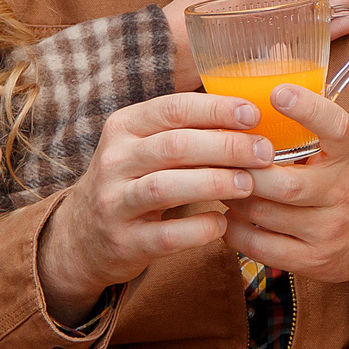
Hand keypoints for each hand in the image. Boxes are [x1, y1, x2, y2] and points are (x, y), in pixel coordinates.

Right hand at [36, 93, 281, 325]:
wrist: (83, 235)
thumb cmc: (134, 181)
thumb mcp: (146, 145)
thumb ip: (186, 128)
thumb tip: (251, 111)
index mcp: (125, 127)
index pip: (173, 108)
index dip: (216, 109)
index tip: (254, 114)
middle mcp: (114, 160)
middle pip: (174, 145)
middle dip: (225, 146)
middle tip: (264, 153)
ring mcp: (114, 202)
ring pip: (165, 186)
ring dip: (213, 183)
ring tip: (248, 184)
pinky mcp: (122, 241)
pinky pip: (164, 235)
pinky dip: (198, 229)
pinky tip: (222, 223)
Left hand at [221, 84, 348, 310]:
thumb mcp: (347, 143)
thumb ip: (311, 106)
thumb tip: (277, 50)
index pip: (336, 127)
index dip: (308, 108)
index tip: (279, 91)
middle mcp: (344, 192)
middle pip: (285, 182)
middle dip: (245, 169)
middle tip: (219, 154)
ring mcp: (329, 230)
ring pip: (267, 214)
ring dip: (234, 197)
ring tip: (218, 181)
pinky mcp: (315, 261)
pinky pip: (262, 247)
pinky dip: (236, 231)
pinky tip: (228, 216)